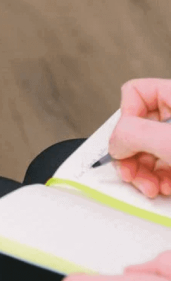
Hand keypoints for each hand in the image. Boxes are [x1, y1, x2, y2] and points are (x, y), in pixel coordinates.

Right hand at [108, 78, 170, 197]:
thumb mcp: (169, 139)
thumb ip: (132, 134)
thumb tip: (115, 144)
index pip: (135, 91)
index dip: (125, 117)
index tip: (127, 139)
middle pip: (136, 128)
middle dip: (131, 156)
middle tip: (132, 171)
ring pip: (146, 152)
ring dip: (142, 175)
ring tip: (151, 187)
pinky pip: (161, 169)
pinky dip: (158, 182)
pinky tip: (164, 189)